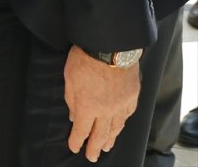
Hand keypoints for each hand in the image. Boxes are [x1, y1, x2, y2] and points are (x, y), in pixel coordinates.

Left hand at [65, 45, 140, 161]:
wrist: (110, 46)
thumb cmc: (85, 59)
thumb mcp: (69, 79)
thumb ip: (71, 100)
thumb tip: (74, 116)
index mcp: (88, 106)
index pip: (82, 130)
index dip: (77, 140)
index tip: (74, 147)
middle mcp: (106, 110)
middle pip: (100, 134)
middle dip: (94, 147)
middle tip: (92, 157)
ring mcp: (122, 104)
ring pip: (116, 127)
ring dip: (110, 139)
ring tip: (106, 147)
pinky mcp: (132, 96)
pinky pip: (127, 115)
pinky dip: (122, 123)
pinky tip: (120, 127)